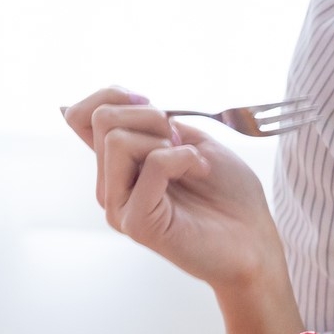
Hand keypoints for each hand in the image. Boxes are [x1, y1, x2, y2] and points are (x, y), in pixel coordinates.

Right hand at [62, 86, 279, 292]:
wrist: (255, 238)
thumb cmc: (228, 193)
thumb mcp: (189, 140)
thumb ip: (150, 124)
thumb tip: (115, 101)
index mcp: (118, 165)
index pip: (78, 117)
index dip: (109, 95)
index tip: (148, 102)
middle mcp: (110, 185)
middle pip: (102, 120)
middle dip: (149, 115)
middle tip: (179, 138)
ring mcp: (120, 206)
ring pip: (117, 140)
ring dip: (164, 139)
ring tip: (191, 161)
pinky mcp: (137, 222)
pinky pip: (151, 165)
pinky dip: (182, 158)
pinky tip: (199, 172)